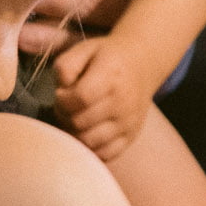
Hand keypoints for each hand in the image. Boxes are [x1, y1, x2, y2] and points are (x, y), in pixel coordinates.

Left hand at [53, 35, 150, 161]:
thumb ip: (65, 67)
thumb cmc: (106, 57)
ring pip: (88, 142)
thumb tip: (61, 92)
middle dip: (64, 116)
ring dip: (74, 133)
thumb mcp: (83, 49)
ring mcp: (129, 122)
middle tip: (67, 106)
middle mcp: (124, 101)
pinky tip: (87, 132)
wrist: (143, 63)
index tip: (62, 93)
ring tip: (76, 118)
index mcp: (111, 75)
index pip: (79, 98)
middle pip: (79, 123)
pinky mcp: (131, 136)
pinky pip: (105, 155)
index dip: (61, 99)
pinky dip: (90, 148)